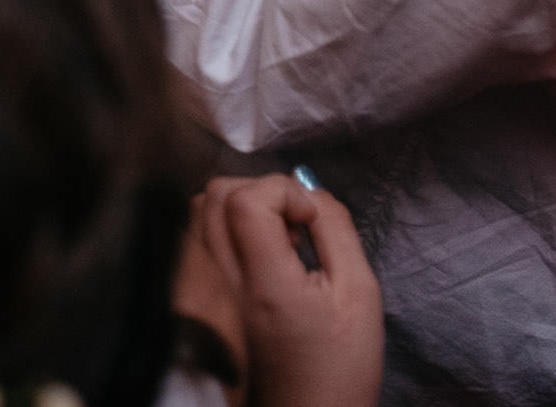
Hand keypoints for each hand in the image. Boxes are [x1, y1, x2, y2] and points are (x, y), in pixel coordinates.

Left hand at [219, 175, 382, 406]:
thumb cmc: (341, 365)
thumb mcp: (361, 294)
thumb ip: (337, 230)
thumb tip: (310, 190)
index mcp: (264, 285)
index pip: (245, 201)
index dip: (282, 190)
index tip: (310, 217)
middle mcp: (222, 285)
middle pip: (215, 196)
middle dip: (259, 191)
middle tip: (295, 225)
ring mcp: (203, 294)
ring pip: (199, 213)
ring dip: (239, 207)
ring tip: (278, 241)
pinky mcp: (196, 301)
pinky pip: (195, 239)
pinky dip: (223, 229)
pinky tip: (257, 256)